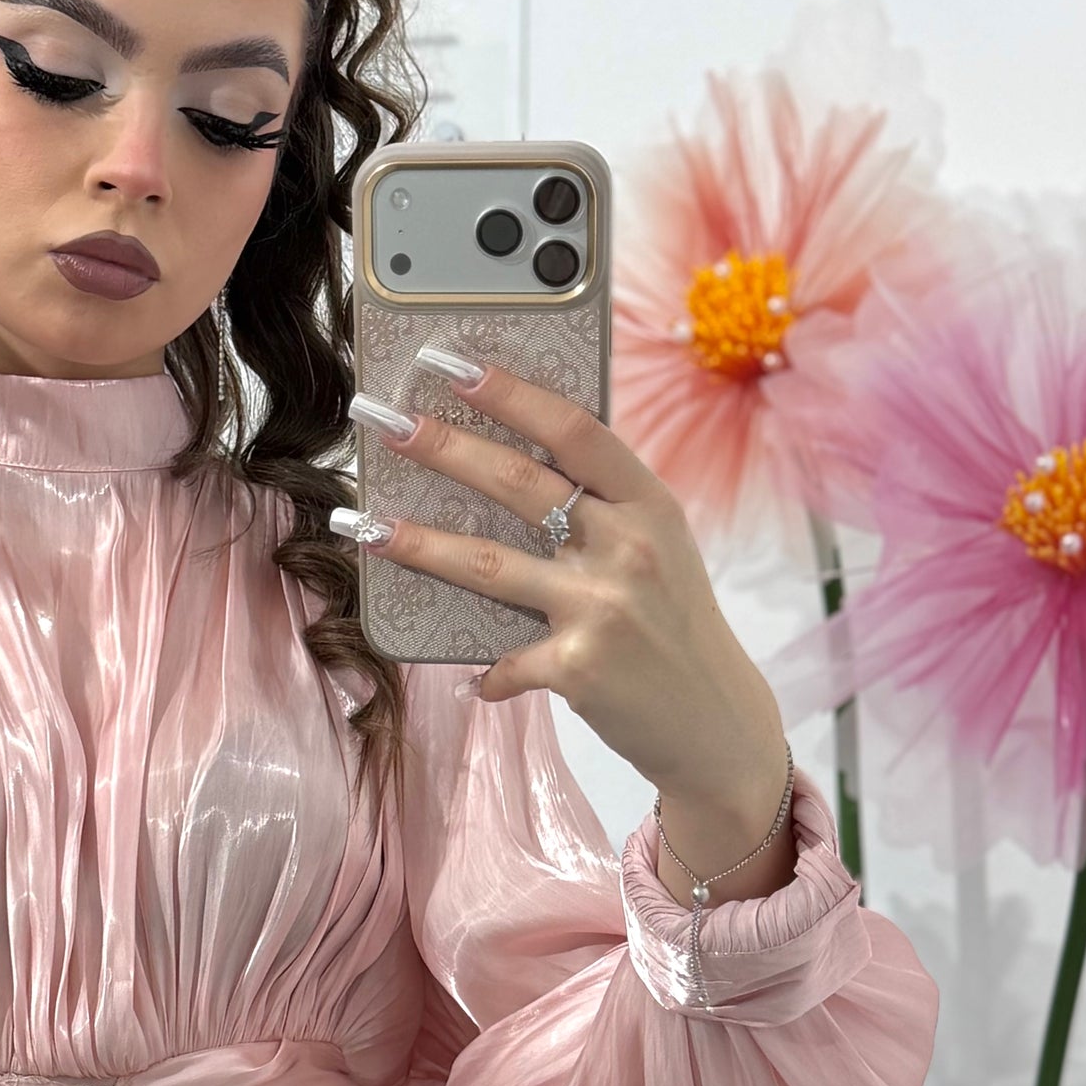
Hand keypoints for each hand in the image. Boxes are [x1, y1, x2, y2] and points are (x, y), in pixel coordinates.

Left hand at [347, 356, 795, 887]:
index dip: (511, 394)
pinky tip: (471, 678)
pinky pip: (505, 662)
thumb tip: (511, 468)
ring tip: (368, 526)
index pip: (575, 431)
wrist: (717, 719)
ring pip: (489, 565)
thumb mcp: (660, 548)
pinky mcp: (579, 668)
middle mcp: (629, 548)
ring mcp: (602, 607)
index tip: (454, 366)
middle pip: (519, 484)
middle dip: (444, 448)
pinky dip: (486, 673)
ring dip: (420, 543)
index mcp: (650, 505)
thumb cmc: (674, 623)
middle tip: (384, 422)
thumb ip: (603, 508)